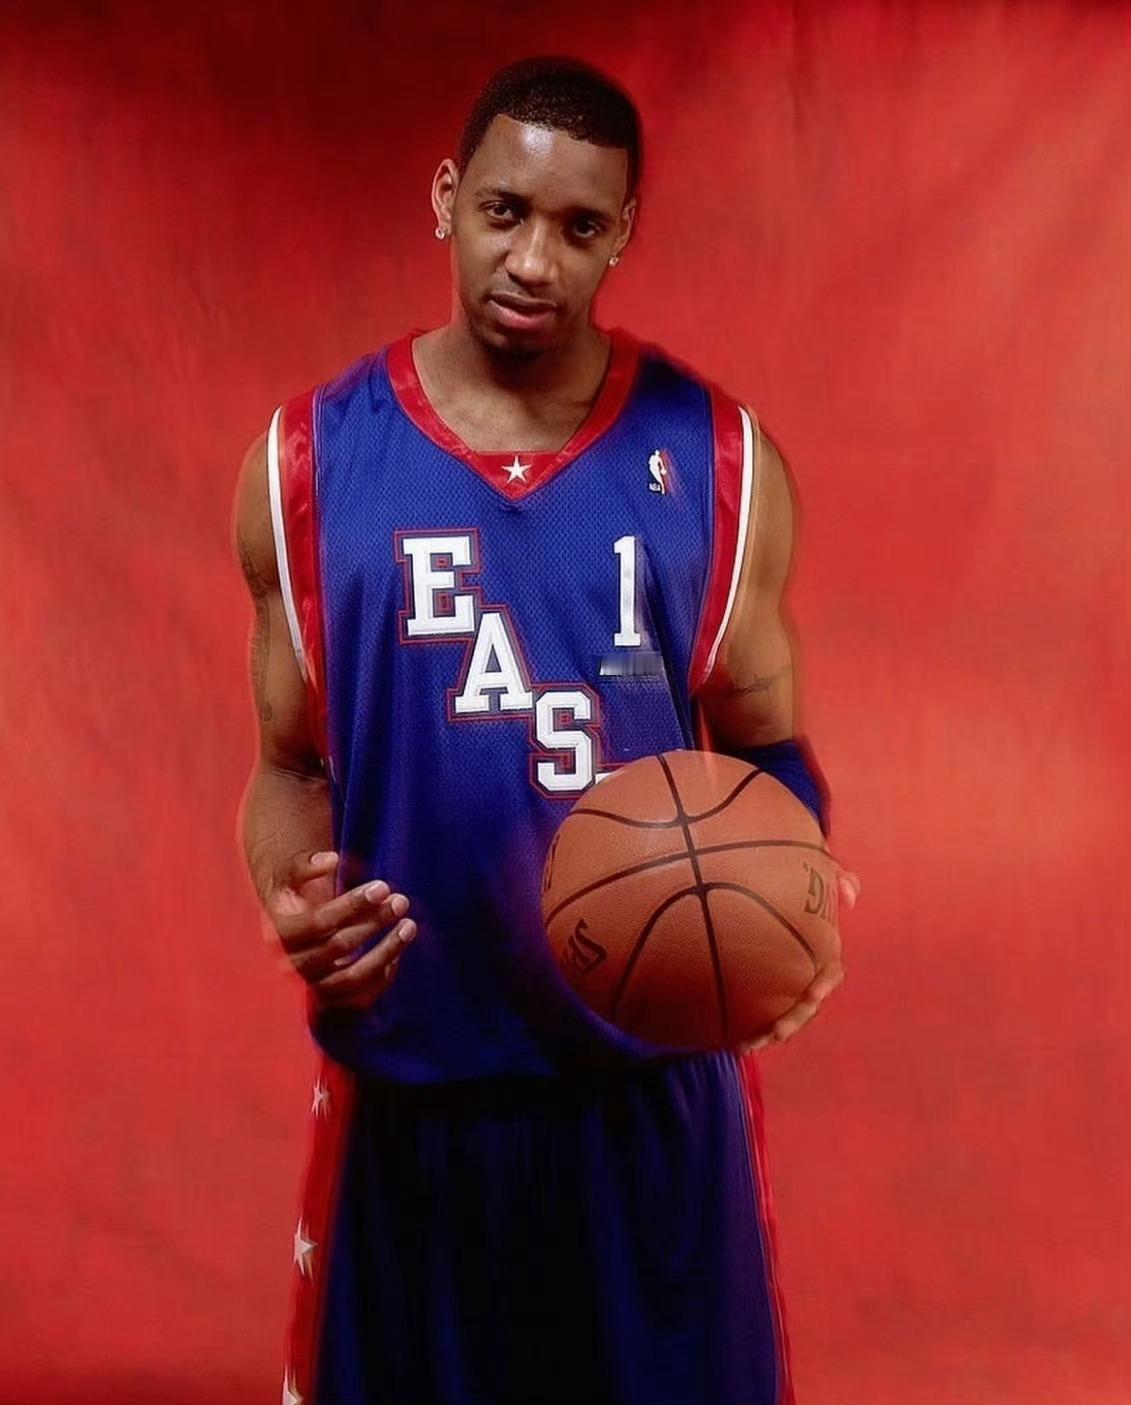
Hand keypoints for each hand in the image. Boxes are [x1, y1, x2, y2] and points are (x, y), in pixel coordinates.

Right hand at [264, 849, 416, 1010]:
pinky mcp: (330, 999)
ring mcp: (311, 985)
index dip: (352, 905)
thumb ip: (306, 866)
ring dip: (386, 951)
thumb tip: (329, 860)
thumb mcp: (291, 876)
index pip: (319, 922)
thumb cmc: (297, 894)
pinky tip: (398, 949)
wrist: (290, 924)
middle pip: (339, 946)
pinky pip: (361, 996)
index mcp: (279, 934)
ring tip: (409, 925)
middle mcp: (292, 964)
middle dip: (374, 922)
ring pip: (352, 977)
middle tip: (401, 900)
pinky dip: (383, 974)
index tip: (382, 887)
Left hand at [741, 867, 859, 1051]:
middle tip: (776, 1031)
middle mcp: (805, 971)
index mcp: (821, 949)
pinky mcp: (761, 987)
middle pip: (805, 1006)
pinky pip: (756, 1010)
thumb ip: (834, 874)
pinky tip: (725, 1036)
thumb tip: (851, 895)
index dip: (824, 985)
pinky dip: (746, 1025)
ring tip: (747, 1045)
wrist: (763, 880)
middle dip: (792, 1022)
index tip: (814, 993)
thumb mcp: (817, 869)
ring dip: (768, 1032)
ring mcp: (784, 981)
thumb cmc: (795, 874)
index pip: (830, 972)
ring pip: (782, 1015)